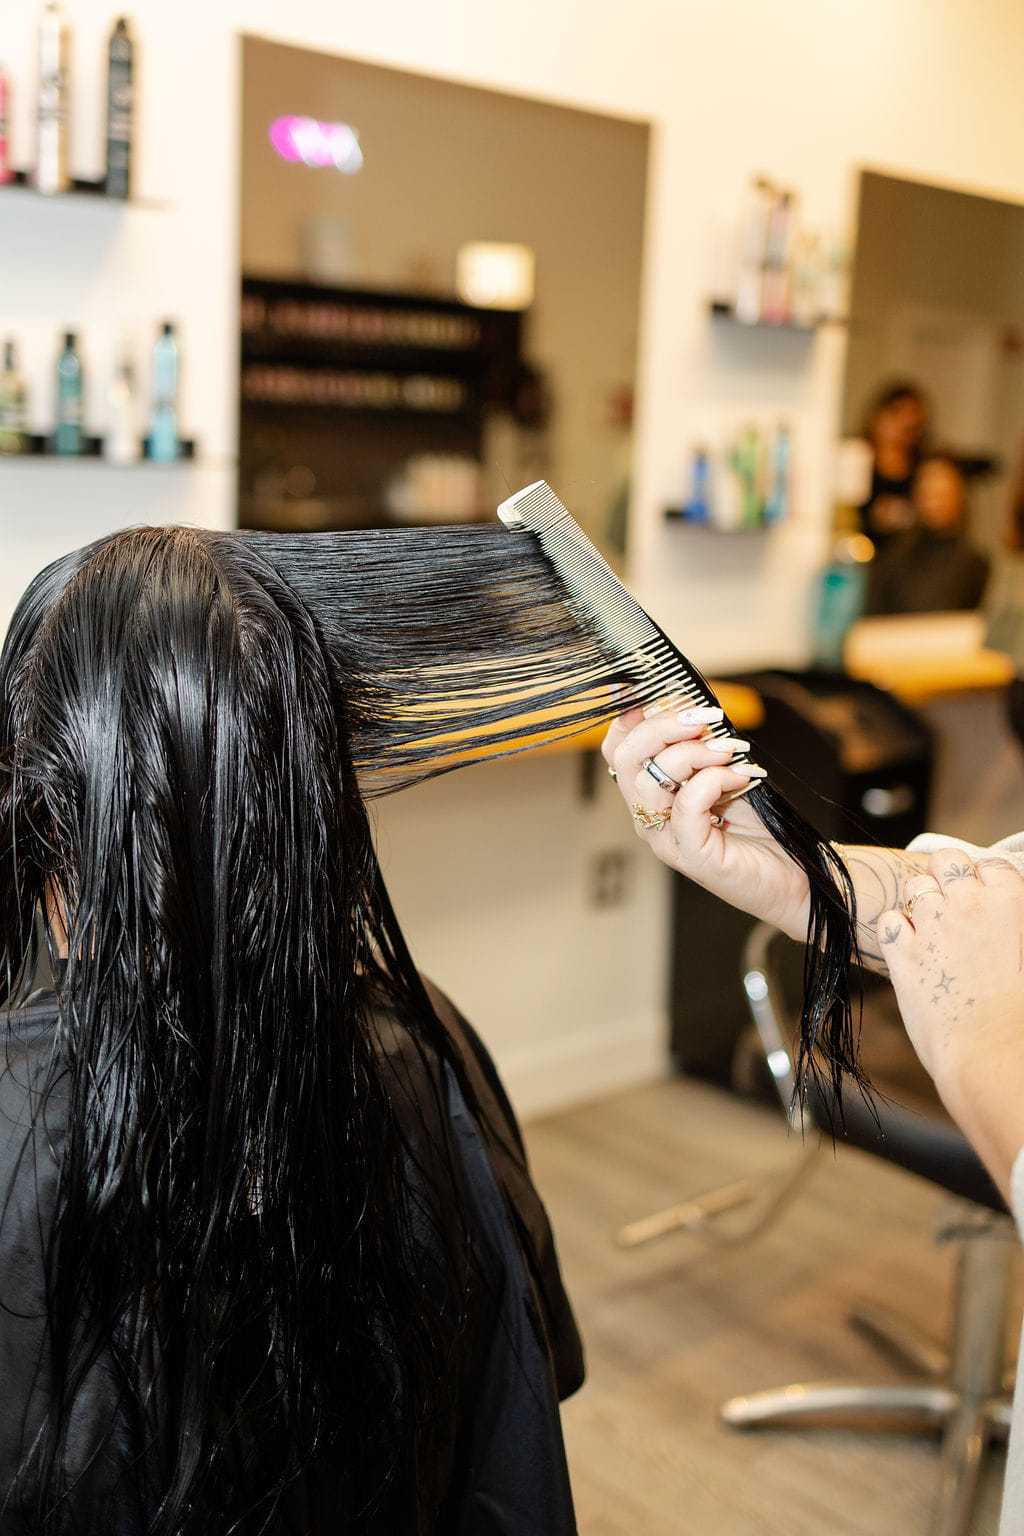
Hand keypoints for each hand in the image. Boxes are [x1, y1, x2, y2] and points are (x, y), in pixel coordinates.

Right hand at [601, 703, 809, 934]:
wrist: (796, 874)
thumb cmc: (761, 825)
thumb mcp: (727, 772)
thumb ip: (704, 744)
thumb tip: (692, 702)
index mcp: (652, 795)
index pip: (618, 748)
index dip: (633, 714)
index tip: (666, 689)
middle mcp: (649, 817)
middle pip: (625, 757)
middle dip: (664, 725)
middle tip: (706, 717)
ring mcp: (667, 839)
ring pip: (650, 779)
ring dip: (693, 751)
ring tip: (730, 750)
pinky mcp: (693, 855)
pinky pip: (686, 804)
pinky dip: (714, 779)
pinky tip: (741, 777)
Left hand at [878, 849, 1023, 1196]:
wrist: (994, 1052)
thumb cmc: (1023, 1014)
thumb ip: (1014, 925)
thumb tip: (1008, 929)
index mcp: (1010, 898)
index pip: (987, 864)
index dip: (981, 879)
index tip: (981, 897)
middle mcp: (968, 902)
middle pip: (945, 862)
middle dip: (945, 877)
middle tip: (950, 905)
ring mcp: (932, 924)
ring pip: (914, 887)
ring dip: (920, 902)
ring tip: (931, 932)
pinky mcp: (902, 951)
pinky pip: (889, 920)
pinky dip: (896, 931)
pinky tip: (908, 950)